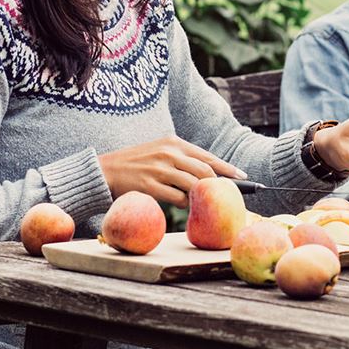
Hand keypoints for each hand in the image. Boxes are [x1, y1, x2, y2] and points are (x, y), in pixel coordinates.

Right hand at [98, 137, 247, 207]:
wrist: (105, 170)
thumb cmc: (137, 163)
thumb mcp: (160, 152)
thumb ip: (182, 160)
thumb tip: (209, 174)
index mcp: (174, 142)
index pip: (207, 156)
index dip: (227, 168)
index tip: (243, 177)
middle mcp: (169, 153)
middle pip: (205, 171)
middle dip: (220, 185)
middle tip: (229, 197)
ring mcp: (159, 169)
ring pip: (193, 185)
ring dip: (202, 197)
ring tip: (206, 203)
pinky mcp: (150, 185)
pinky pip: (177, 198)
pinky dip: (185, 204)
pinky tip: (186, 206)